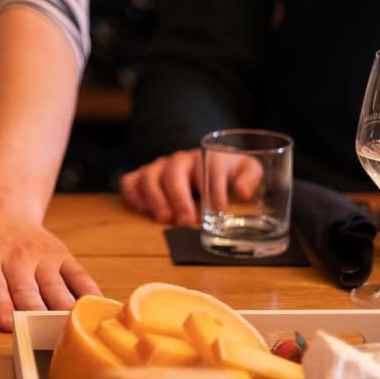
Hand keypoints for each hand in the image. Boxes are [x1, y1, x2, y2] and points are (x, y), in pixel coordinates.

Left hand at [0, 211, 101, 331]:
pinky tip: (96, 313)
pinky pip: (80, 277)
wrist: (3, 204)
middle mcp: (14, 257)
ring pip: (56, 287)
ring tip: (73, 330)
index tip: (8, 321)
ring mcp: (41, 257)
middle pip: (27, 290)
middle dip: (34, 313)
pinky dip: (90, 295)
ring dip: (65, 309)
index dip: (0, 301)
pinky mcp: (62, 257)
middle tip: (43, 337)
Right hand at [119, 148, 263, 224]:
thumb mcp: (245, 169)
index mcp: (206, 157)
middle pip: (174, 173)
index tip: (219, 209)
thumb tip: (242, 192)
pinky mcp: (140, 176)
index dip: (215, 188)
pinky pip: (130, 181)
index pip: (209, 168)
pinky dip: (133, 194)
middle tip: (186, 222)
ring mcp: (157, 167)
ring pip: (149, 177)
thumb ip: (249, 177)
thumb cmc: (225, 171)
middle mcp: (179, 160)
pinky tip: (141, 209)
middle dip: (179, 198)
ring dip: (155, 199)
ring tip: (164, 219)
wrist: (202, 162)